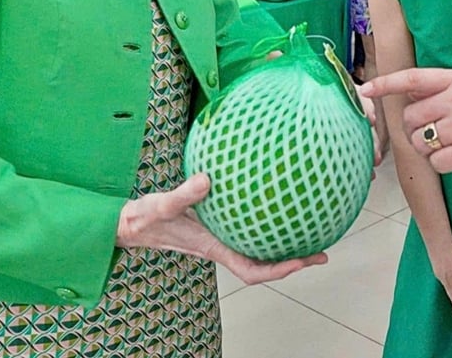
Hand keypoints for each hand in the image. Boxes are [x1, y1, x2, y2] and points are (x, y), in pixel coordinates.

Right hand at [116, 174, 327, 283]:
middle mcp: (221, 247)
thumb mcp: (161, 205)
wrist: (130, 224)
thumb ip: (183, 194)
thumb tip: (207, 180)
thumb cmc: (145, 219)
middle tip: (321, 252)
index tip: (304, 261)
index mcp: (213, 248)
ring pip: (257, 249)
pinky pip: (247, 230)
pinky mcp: (215, 226)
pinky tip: (273, 204)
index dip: (279, 270)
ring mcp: (220, 238)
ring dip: (283, 244)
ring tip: (308, 231)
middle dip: (293, 261)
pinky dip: (264, 223)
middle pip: (263, 264)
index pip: (252, 270)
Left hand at [361, 68, 451, 174]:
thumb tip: (412, 92)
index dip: (386, 84)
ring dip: (427, 147)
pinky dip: (442, 163)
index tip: (367, 89)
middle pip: (411, 117)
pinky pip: (435, 162)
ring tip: (449, 144)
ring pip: (419, 141)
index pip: (413, 79)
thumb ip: (445, 87)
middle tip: (433, 131)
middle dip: (415, 128)